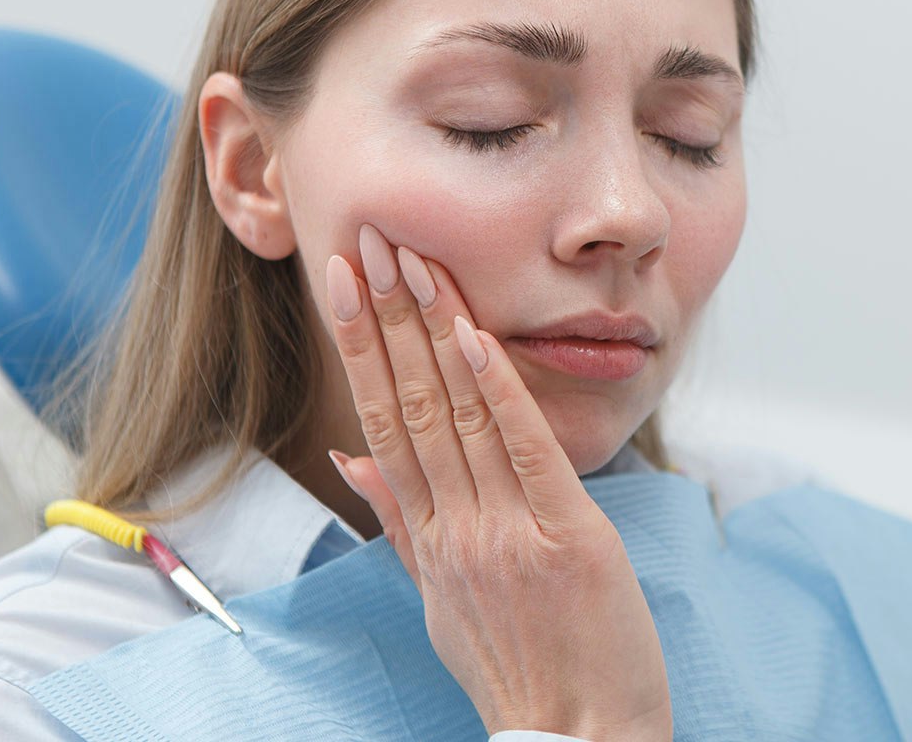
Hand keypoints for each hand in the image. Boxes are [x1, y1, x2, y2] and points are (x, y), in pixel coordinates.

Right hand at [324, 224, 672, 741]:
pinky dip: (499, 390)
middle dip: (387, 319)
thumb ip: (396, 522)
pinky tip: (474, 334)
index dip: (360, 348)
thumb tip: (348, 458)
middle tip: (371, 244)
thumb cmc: (512, 667)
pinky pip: (525, 450)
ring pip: (459, 415)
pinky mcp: (567, 537)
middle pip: (411, 404)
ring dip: (434, 333)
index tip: (344, 284)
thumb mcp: (437, 598)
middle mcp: (452, 527)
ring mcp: (505, 531)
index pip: (381, 422)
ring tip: (414, 264)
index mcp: (424, 537)